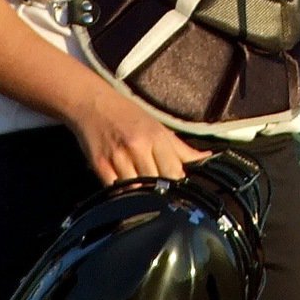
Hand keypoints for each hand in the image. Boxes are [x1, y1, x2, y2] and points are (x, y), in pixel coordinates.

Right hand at [71, 85, 209, 185]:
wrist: (92, 103)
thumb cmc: (127, 114)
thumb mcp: (157, 126)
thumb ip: (181, 148)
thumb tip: (207, 159)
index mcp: (156, 137)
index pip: (175, 172)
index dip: (177, 185)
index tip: (177, 190)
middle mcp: (138, 146)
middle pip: (156, 184)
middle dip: (160, 192)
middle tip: (160, 196)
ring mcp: (118, 157)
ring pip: (136, 190)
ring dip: (140, 195)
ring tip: (142, 194)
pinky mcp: (100, 165)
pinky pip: (115, 190)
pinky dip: (121, 194)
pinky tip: (124, 191)